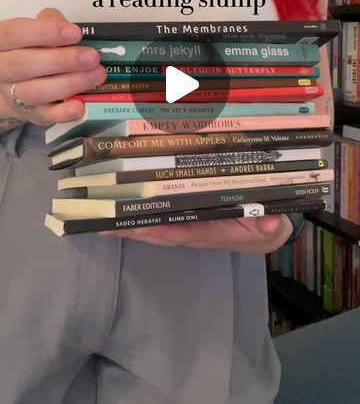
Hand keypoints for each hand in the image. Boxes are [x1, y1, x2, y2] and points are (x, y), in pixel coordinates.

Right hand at [0, 8, 105, 125]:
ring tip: (96, 75)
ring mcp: (12, 95)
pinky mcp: (29, 114)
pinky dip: (63, 113)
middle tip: (92, 57)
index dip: (45, 32)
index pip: (15, 34)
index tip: (75, 33)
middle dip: (62, 60)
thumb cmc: (28, 51)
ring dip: (69, 84)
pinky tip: (80, 106)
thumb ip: (48, 22)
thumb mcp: (33, 32)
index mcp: (0, 43)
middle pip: (23, 65)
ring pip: (34, 92)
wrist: (11, 84)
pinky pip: (44, 116)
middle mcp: (1, 70)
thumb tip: (67, 26)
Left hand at [101, 214, 293, 253]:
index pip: (182, 231)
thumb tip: (268, 221)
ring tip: (99, 213)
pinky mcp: (183, 215)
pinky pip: (156, 215)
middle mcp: (193, 230)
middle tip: (101, 220)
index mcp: (212, 233)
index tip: (136, 224)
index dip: (158, 228)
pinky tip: (116, 205)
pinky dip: (136, 212)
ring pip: (152, 223)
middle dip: (130, 226)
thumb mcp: (272, 226)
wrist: (266, 230)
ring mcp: (186, 224)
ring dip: (127, 220)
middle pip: (157, 230)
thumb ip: (270, 224)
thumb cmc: (265, 226)